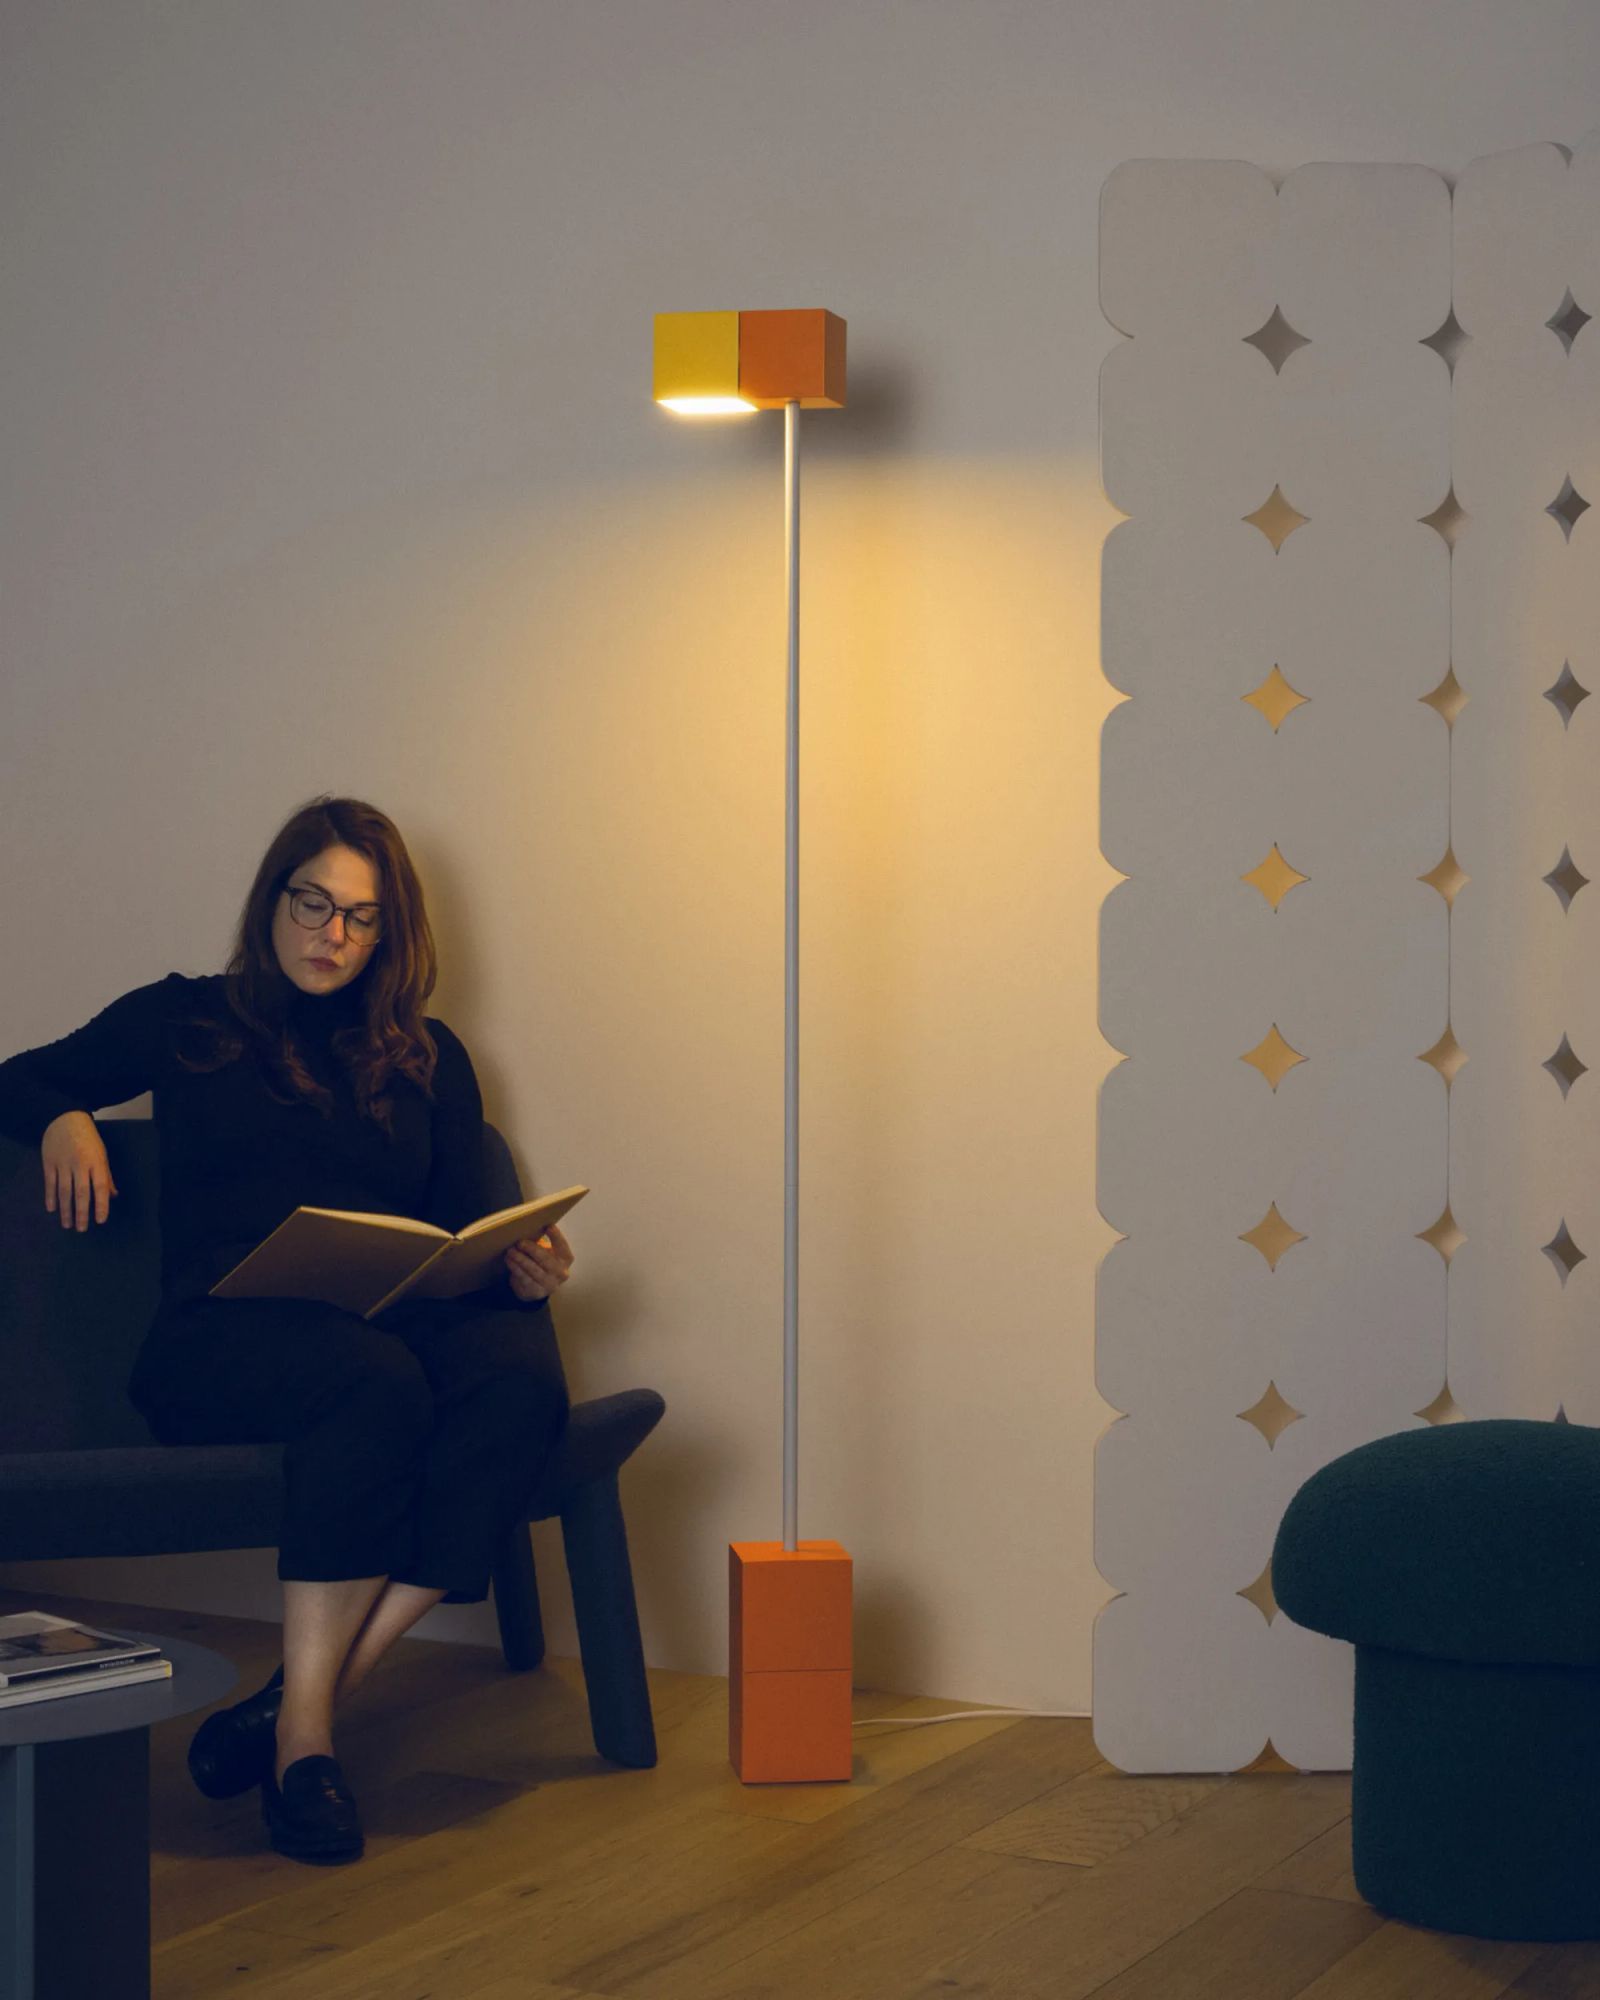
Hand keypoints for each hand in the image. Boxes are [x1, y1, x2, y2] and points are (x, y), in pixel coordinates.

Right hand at [42, 1111, 117, 1230]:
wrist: (65, 1119)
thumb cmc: (88, 1139)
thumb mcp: (102, 1154)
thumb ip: (106, 1176)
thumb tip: (113, 1196)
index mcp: (96, 1162)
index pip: (100, 1187)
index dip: (101, 1204)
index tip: (100, 1220)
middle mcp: (80, 1164)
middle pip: (81, 1192)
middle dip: (81, 1212)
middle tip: (82, 1229)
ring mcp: (63, 1163)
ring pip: (64, 1190)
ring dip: (65, 1209)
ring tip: (67, 1224)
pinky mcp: (49, 1162)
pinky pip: (50, 1183)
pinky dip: (50, 1196)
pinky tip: (52, 1209)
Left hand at [505, 1222, 573, 1303]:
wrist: (537, 1286)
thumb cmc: (542, 1263)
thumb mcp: (547, 1252)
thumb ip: (542, 1243)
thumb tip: (528, 1229)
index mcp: (566, 1259)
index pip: (562, 1245)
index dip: (556, 1236)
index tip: (548, 1226)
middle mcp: (561, 1272)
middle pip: (546, 1259)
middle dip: (532, 1249)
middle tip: (519, 1242)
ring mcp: (549, 1284)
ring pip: (533, 1270)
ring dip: (520, 1259)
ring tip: (510, 1251)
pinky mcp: (537, 1291)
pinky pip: (524, 1278)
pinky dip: (515, 1268)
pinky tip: (509, 1261)